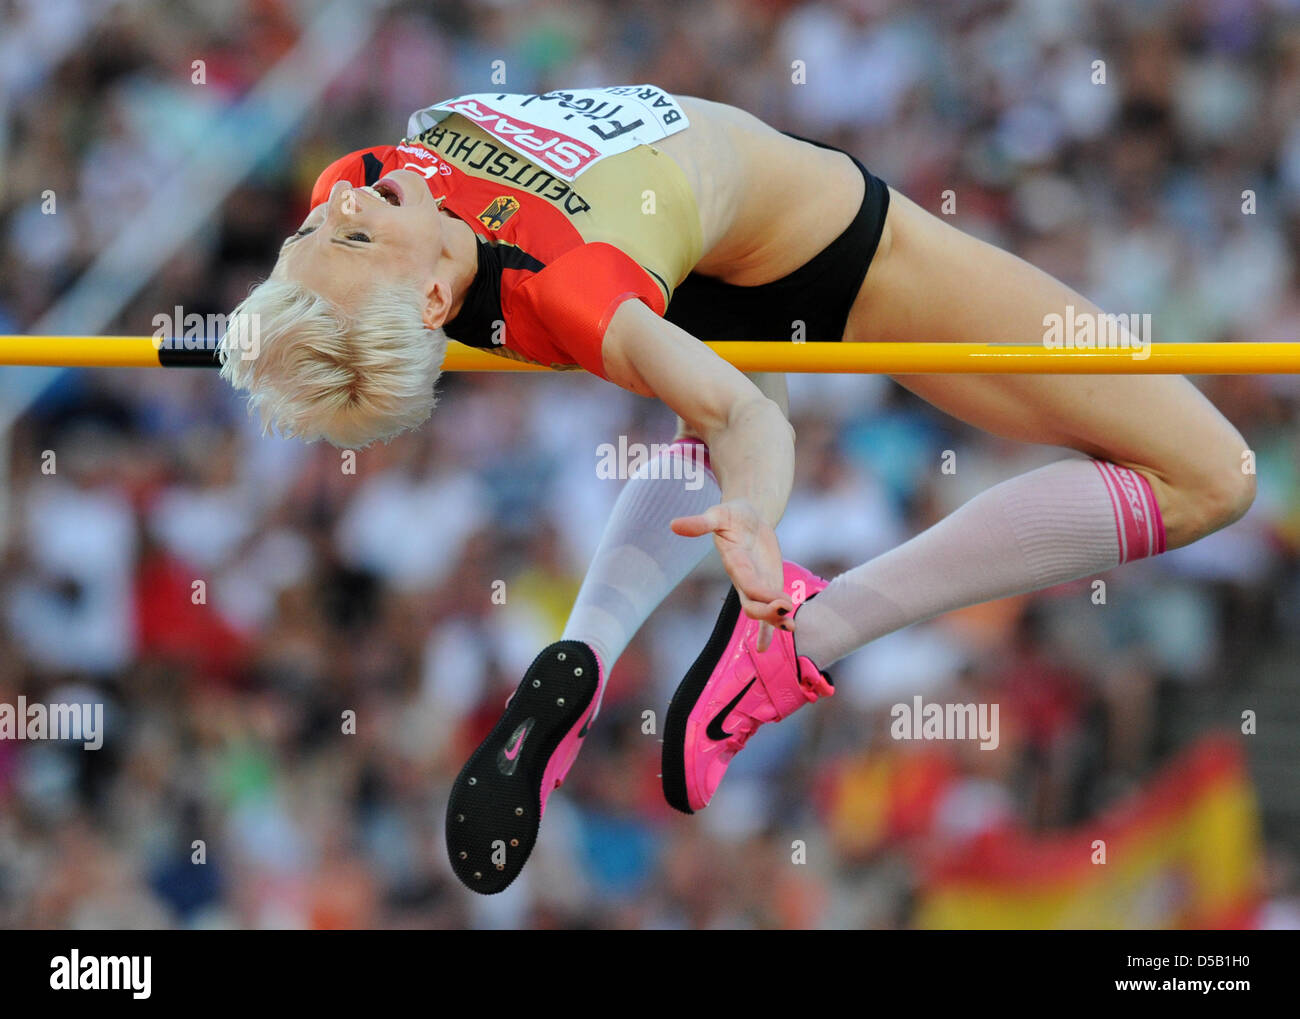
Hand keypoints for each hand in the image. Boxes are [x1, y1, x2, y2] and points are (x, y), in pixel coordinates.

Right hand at [671, 499, 790, 651]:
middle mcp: (744, 579)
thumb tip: (673, 525)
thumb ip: (700, 523)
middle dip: (768, 613)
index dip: (762, 594)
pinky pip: (768, 609)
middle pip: (752, 605)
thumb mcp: (717, 514)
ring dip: (775, 621)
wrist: (747, 516)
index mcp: (735, 563)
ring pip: (762, 610)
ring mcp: (756, 584)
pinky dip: (772, 626)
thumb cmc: (732, 515)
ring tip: (791, 626)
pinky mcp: (767, 583)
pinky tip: (785, 633)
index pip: (748, 583)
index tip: (780, 600)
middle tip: (785, 609)